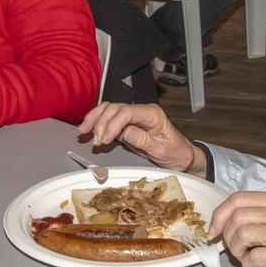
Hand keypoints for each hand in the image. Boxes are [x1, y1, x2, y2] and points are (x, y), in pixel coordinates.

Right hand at [77, 102, 205, 176]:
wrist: (182, 157)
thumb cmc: (176, 153)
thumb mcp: (160, 150)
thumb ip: (141, 139)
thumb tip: (122, 132)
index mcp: (152, 114)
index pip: (127, 112)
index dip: (112, 124)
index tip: (104, 139)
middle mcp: (142, 111)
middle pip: (114, 108)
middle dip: (101, 123)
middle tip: (95, 141)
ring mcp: (133, 116)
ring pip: (108, 109)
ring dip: (94, 119)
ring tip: (84, 132)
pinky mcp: (127, 124)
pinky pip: (108, 118)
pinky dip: (96, 122)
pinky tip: (88, 129)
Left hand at [210, 191, 265, 266]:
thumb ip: (255, 216)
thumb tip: (221, 222)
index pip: (238, 199)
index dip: (219, 215)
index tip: (214, 230)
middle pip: (237, 217)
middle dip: (228, 237)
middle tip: (235, 249)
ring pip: (242, 235)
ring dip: (237, 252)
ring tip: (246, 258)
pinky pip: (254, 257)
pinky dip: (248, 265)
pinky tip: (255, 266)